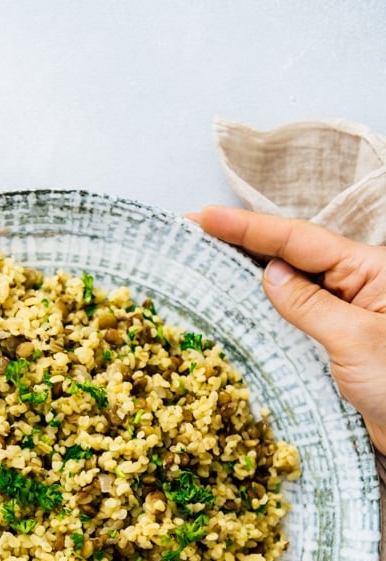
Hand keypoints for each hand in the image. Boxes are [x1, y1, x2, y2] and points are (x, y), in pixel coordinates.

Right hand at [187, 206, 385, 454]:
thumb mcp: (353, 341)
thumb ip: (308, 304)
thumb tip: (270, 274)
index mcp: (370, 271)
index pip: (298, 240)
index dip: (248, 227)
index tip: (204, 216)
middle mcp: (358, 286)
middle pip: (292, 254)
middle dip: (243, 242)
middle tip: (193, 234)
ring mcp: (347, 315)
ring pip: (290, 286)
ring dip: (249, 276)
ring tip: (204, 264)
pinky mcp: (339, 344)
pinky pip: (295, 319)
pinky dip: (265, 313)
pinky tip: (238, 310)